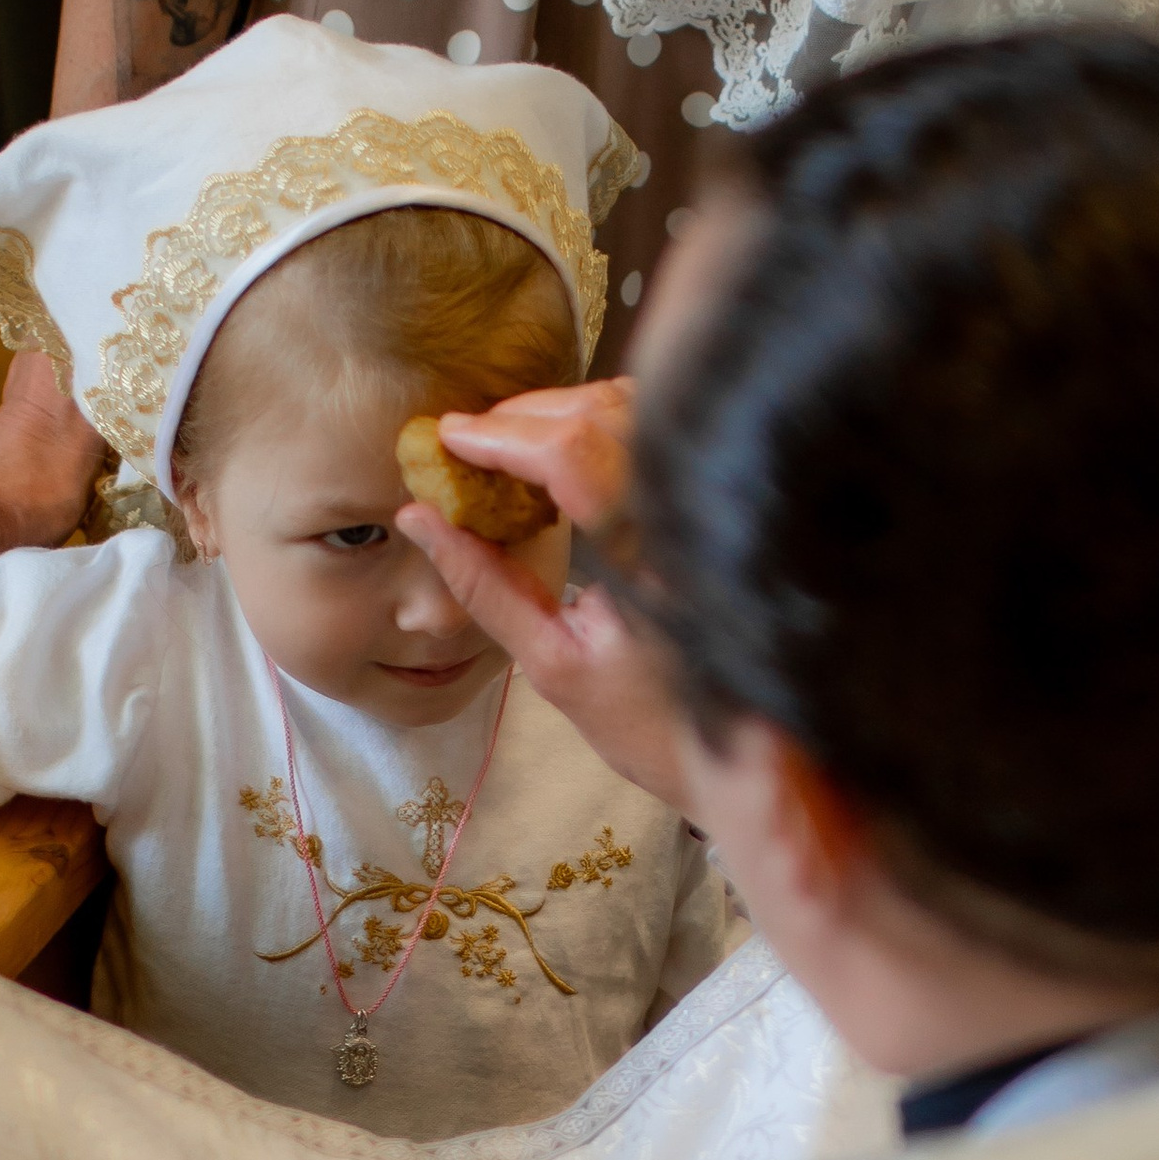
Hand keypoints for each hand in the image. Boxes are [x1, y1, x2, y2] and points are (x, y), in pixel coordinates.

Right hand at [395, 385, 691, 808]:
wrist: (740, 751)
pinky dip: (598, 424)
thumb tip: (419, 518)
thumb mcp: (550, 662)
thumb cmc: (645, 721)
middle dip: (521, 417)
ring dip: (559, 413)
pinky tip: (560, 455)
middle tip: (465, 440)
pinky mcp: (713, 500)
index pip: (573, 455)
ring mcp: (709, 500)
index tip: (448, 438)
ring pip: (629, 409)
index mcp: (651, 556)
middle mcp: (689, 511)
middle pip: (598, 415)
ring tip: (506, 445)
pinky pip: (652, 429)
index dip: (502, 436)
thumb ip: (484, 585)